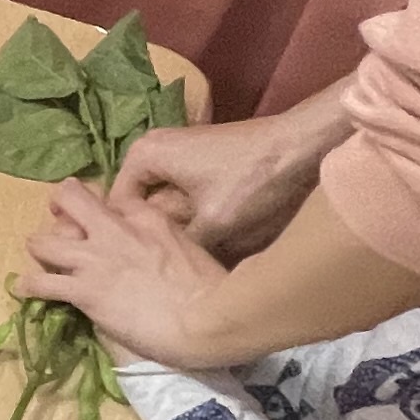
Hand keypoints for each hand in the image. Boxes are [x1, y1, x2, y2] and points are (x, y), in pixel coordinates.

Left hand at [18, 180, 234, 366]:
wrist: (209, 318)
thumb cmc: (214, 290)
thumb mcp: (193, 250)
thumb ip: (170, 242)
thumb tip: (162, 253)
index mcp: (149, 218)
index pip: (114, 199)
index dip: (102, 210)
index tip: (101, 220)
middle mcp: (116, 230)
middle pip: (71, 200)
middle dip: (60, 206)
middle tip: (58, 219)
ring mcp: (96, 258)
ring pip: (45, 241)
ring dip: (39, 248)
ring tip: (38, 257)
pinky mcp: (84, 290)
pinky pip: (41, 283)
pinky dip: (29, 286)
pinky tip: (24, 290)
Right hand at [112, 109, 331, 258]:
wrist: (307, 147)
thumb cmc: (254, 182)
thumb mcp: (213, 225)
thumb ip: (176, 247)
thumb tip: (160, 273)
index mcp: (143, 155)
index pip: (112, 207)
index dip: (124, 241)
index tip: (135, 270)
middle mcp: (155, 150)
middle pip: (139, 206)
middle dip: (150, 237)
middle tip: (161, 271)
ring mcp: (181, 155)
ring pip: (165, 205)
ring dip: (175, 231)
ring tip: (183, 264)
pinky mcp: (206, 164)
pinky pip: (185, 198)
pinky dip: (194, 220)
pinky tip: (207, 246)